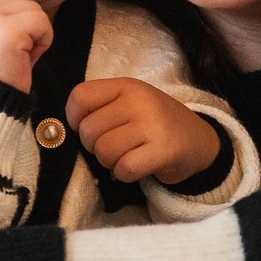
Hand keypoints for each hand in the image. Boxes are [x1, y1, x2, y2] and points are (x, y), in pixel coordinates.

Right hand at [0, 0, 53, 91]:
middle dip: (24, 28)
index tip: (7, 44)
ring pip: (32, 9)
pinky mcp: (7, 30)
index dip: (11, 15)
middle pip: (18, 1)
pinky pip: (42, 22)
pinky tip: (27, 61)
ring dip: (35, 35)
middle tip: (13, 57)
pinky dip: (43, 42)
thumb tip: (22, 16)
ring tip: (19, 59)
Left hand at [66, 79, 223, 185]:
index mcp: (126, 85)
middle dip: (94, 147)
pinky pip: (124, 168)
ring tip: (126, 157)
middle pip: (88, 130)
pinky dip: (124, 174)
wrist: (199, 140)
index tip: (86, 129)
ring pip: (104, 151)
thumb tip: (62, 132)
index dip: (74, 119)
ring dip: (109, 162)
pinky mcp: (164, 150)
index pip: (80, 97)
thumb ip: (100, 108)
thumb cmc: (154, 124)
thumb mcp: (130, 104)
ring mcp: (152, 124)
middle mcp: (139, 100)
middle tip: (114, 148)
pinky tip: (136, 168)